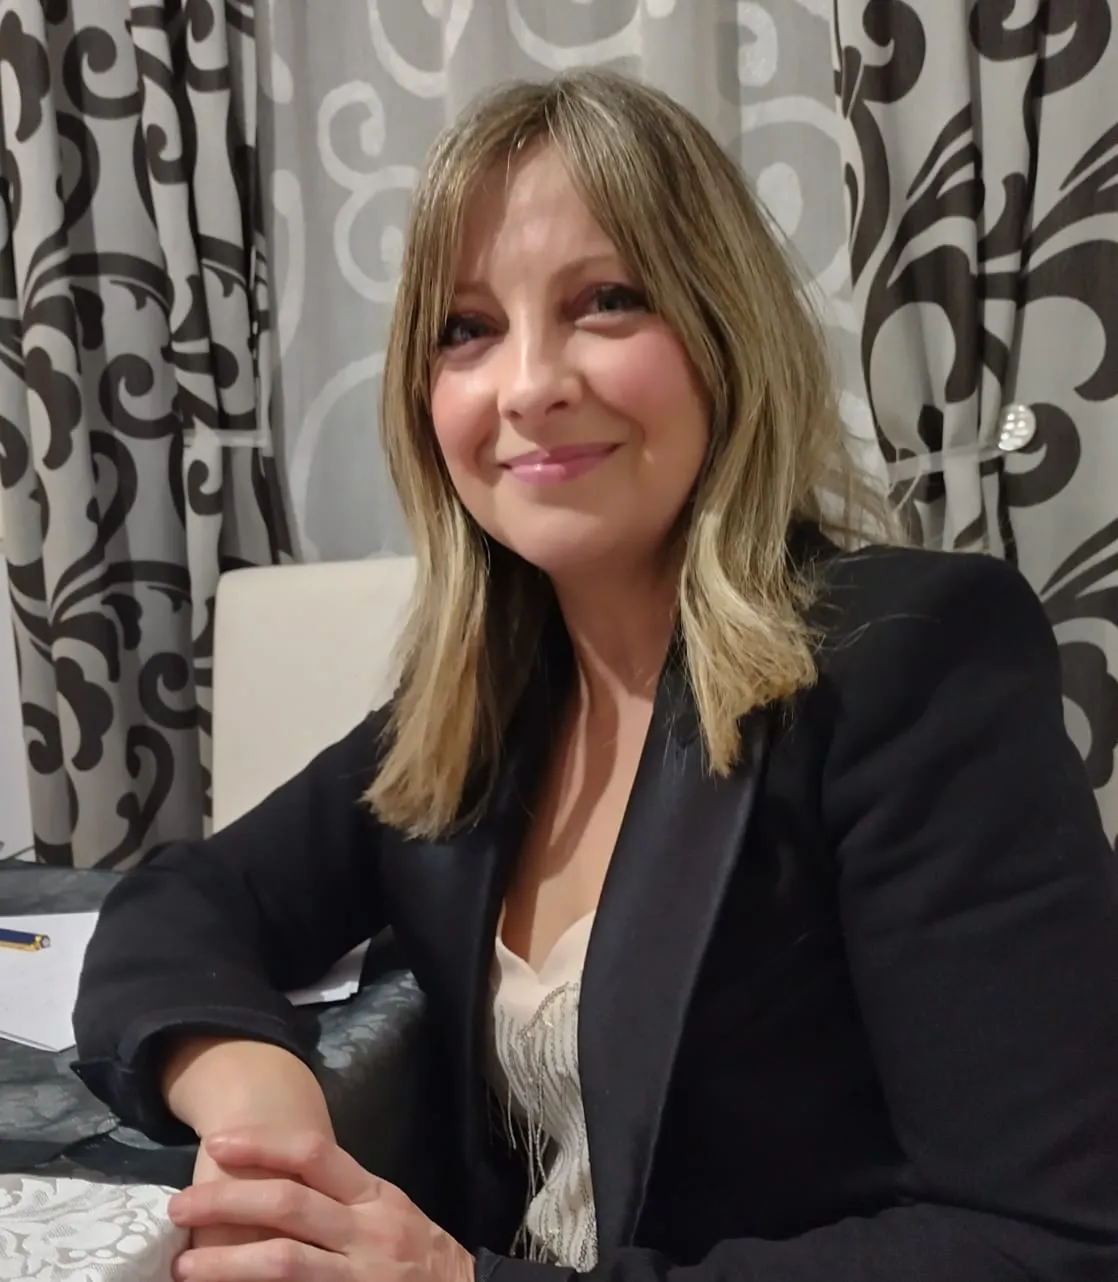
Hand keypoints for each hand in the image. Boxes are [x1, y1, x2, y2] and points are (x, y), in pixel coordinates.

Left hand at [168, 1128, 475, 1281]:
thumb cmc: (416, 1253)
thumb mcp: (386, 1212)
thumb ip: (339, 1197)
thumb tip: (270, 1180)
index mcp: (373, 1197)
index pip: (313, 1156)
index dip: (263, 1146)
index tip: (218, 1143)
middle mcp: (367, 1232)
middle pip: (288, 1206)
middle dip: (228, 1202)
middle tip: (180, 1205)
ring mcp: (359, 1277)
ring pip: (284, 1263)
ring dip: (227, 1263)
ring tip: (184, 1267)